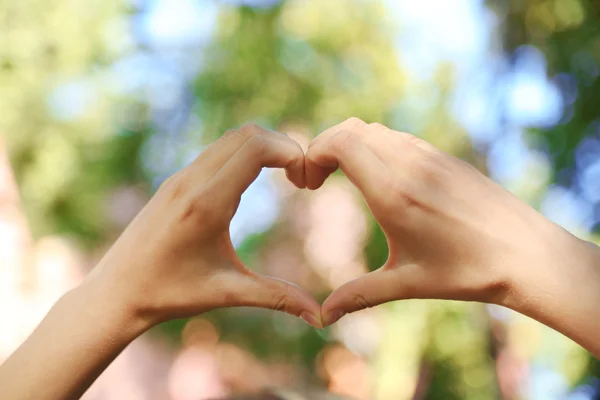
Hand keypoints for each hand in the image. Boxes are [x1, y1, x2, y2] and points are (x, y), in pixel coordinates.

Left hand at [88, 124, 321, 327]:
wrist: (115, 292)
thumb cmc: (169, 294)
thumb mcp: (227, 293)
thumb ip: (277, 297)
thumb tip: (321, 318)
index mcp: (206, 203)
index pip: (256, 147)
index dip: (291, 153)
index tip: (306, 181)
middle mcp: (191, 181)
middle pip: (248, 134)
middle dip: (283, 147)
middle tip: (301, 179)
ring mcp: (180, 177)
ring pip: (231, 138)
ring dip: (264, 148)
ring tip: (285, 177)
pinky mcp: (175, 181)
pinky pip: (217, 151)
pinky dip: (244, 154)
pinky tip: (253, 183)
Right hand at [306, 118, 583, 326]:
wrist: (527, 254)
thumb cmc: (467, 271)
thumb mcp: (407, 283)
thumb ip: (358, 295)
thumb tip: (322, 317)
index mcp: (394, 192)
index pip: (340, 143)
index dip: (312, 154)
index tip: (306, 184)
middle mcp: (409, 165)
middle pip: (350, 129)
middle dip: (323, 147)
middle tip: (315, 181)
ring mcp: (429, 156)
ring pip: (374, 130)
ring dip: (348, 146)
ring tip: (340, 179)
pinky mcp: (444, 157)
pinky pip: (397, 138)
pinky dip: (374, 147)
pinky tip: (377, 179)